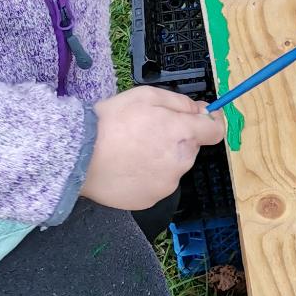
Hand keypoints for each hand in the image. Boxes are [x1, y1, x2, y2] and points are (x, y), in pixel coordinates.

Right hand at [81, 88, 223, 209]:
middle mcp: (180, 161)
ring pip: (173, 167)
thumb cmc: (110, 122)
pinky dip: (147, 176)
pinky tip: (127, 167)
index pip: (215, 131)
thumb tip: (202, 110)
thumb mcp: (146, 96)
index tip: (203, 119)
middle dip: (176, 139)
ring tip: (132, 152)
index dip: (211, 122)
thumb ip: (180, 102)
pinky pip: (157, 184)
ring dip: (161, 159)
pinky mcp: (151, 199)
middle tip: (148, 133)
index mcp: (182, 134)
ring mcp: (166, 184)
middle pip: (190, 148)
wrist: (79, 156)